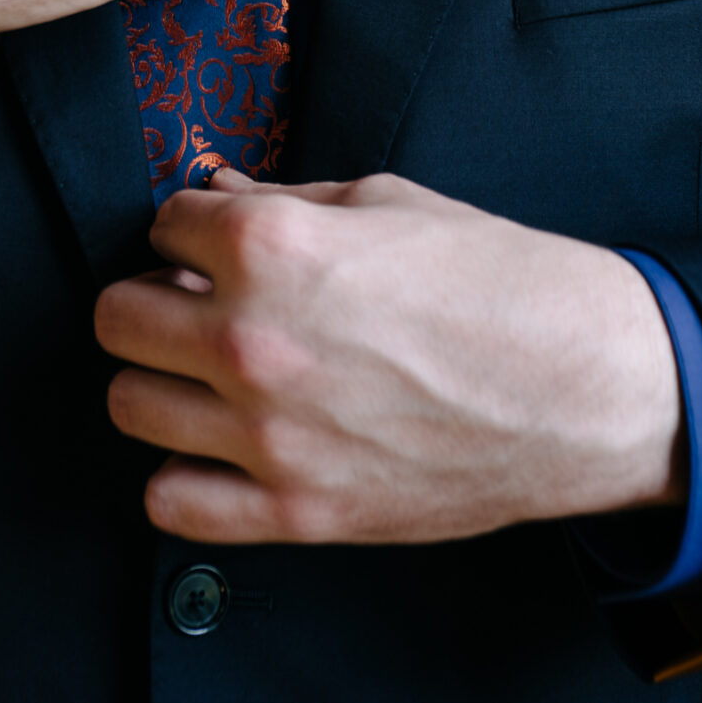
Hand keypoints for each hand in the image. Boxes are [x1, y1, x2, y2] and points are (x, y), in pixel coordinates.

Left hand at [95, 172, 685, 544]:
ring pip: (127, 405)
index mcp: (274, 246)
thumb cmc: (497, 281)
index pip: (160, 224)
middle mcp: (251, 338)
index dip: (189, 229)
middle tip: (196, 304)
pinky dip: (184, 475)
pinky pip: (171, 502)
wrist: (584, 385)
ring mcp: (268, 434)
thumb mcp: (389, 205)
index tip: (214, 242)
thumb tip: (218, 192)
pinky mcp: (297, 511)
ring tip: (207, 374)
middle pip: (117, 317)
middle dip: (152, 299)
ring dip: (160, 382)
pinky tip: (222, 448)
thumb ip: (287, 200)